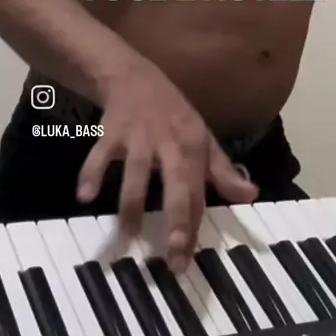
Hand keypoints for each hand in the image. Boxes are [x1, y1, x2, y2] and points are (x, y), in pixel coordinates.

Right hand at [77, 62, 257, 270]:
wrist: (136, 76)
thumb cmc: (174, 114)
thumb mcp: (203, 138)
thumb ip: (223, 171)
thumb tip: (250, 195)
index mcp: (194, 148)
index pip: (197, 194)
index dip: (192, 227)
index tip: (185, 259)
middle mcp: (169, 144)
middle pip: (176, 183)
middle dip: (176, 216)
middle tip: (173, 251)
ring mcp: (140, 137)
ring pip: (137, 172)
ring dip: (131, 203)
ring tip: (128, 234)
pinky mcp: (112, 131)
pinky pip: (100, 154)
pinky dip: (91, 173)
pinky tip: (85, 196)